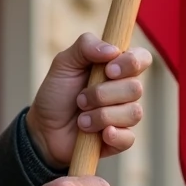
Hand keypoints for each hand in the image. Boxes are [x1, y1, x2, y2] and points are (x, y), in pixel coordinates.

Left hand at [26, 33, 153, 167]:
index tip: (108, 70)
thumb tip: (113, 50)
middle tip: (80, 99)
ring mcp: (124, 116)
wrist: (44, 129)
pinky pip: (129, 138)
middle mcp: (125, 91)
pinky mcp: (120, 139)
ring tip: (81, 120)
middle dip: (102, 94)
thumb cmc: (56, 93)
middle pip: (136, 88)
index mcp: (117, 68)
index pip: (142, 58)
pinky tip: (96, 135)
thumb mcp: (64, 63)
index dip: (130, 63)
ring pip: (133, 113)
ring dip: (101, 115)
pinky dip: (111, 135)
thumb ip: (85, 46)